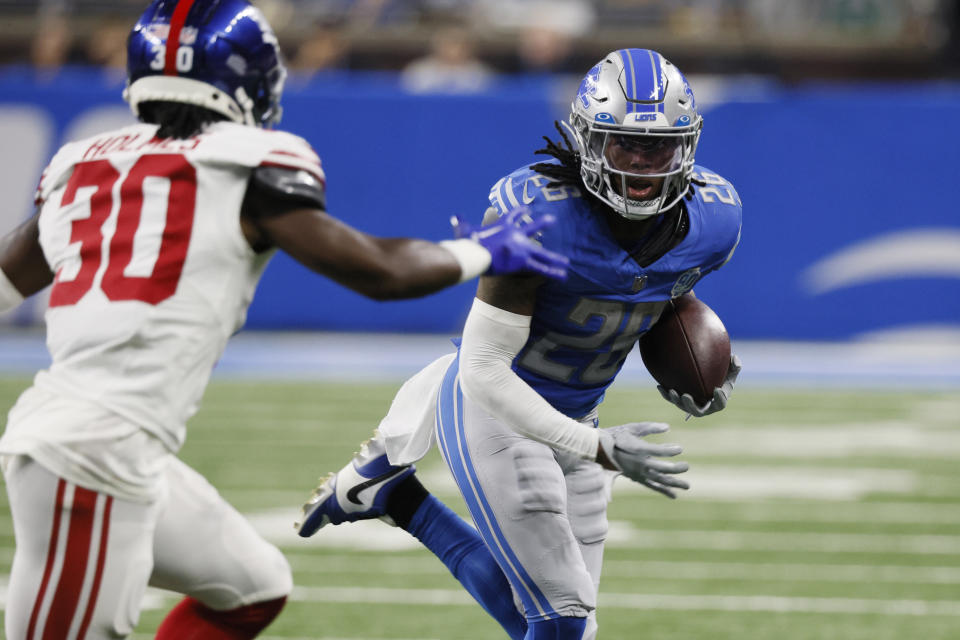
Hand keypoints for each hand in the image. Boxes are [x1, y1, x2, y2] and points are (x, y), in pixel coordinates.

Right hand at [451, 206, 568, 280]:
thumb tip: (454, 217)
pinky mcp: (524, 261)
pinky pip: (541, 268)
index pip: (514, 215)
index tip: (528, 208)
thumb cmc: (469, 242)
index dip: (521, 211)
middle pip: (534, 228)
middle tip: (552, 220)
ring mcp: (522, 248)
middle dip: (543, 224)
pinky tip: (564, 275)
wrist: (476, 253)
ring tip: (566, 261)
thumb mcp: (464, 230)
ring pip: (542, 253)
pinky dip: (553, 272)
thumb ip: (461, 223)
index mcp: (503, 225)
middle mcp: (516, 235)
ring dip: (555, 257)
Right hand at [596, 422, 688, 498]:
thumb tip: (667, 427)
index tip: (680, 449)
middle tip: (687, 466)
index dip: (669, 450)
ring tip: (687, 486)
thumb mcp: (632, 428)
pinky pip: (653, 486)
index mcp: (638, 450)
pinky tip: (674, 495)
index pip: (658, 451)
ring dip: (674, 483)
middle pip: (662, 469)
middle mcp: (640, 464)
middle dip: (677, 469)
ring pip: (660, 480)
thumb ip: (650, 427)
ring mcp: (639, 473)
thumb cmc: (619, 436)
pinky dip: (663, 491)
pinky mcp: (638, 478)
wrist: (602, 450)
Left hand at [658, 354, 741, 417]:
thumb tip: (734, 358)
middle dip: (691, 406)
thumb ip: (734, 365)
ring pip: (682, 406)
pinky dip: (665, 394)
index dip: (720, 399)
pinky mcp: (679, 399)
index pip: (720, 404)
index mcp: (717, 401)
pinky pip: (671, 399)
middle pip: (697, 411)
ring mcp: (690, 404)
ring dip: (676, 400)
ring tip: (672, 391)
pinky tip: (660, 386)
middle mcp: (704, 406)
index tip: (717, 389)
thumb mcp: (730, 368)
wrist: (706, 373)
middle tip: (685, 396)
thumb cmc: (721, 372)